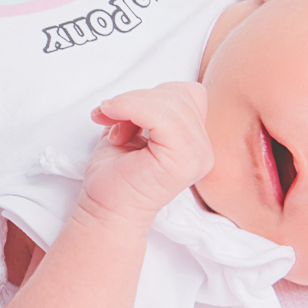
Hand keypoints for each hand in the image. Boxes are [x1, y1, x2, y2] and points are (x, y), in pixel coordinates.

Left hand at [76, 83, 213, 231]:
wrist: (105, 214)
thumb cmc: (115, 179)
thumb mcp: (133, 130)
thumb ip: (147, 109)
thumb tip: (139, 93)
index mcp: (195, 142)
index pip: (186, 94)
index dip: (149, 96)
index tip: (115, 113)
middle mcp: (203, 149)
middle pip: (178, 93)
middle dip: (136, 99)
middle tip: (109, 120)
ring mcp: (197, 155)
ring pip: (169, 100)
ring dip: (130, 106)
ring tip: (114, 131)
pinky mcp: (183, 159)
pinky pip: (161, 114)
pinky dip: (130, 109)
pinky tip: (113, 127)